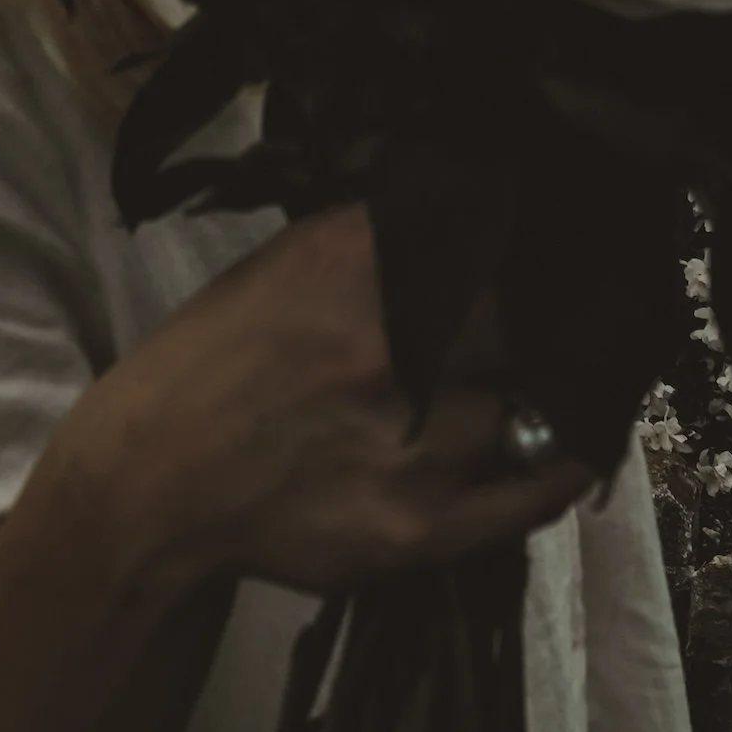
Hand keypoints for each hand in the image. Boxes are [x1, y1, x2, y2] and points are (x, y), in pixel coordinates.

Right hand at [71, 203, 593, 595]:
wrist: (150, 487)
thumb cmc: (216, 363)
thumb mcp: (287, 262)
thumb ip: (382, 237)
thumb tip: (478, 204)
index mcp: (351, 265)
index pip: (491, 231)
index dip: (536, 237)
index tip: (562, 236)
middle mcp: (391, 348)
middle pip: (527, 317)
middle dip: (551, 313)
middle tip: (574, 310)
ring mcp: (411, 444)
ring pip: (535, 402)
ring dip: (547, 388)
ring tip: (559, 376)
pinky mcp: (421, 527)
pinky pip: (532, 492)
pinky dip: (570, 460)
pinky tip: (582, 436)